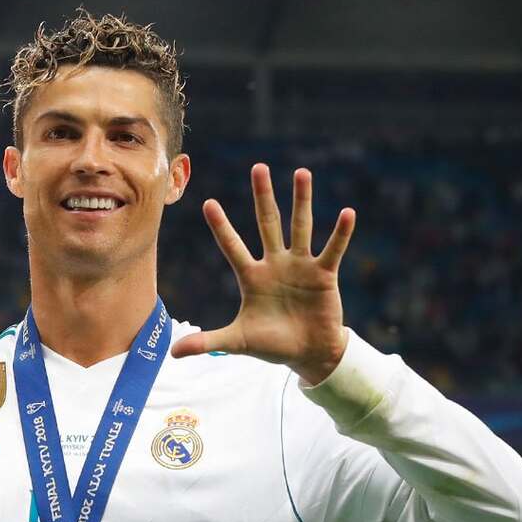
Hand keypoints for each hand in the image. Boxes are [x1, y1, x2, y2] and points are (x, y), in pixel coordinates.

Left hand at [171, 164, 354, 384]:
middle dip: (263, 197)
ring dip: (302, 201)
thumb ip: (208, 342)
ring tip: (302, 173)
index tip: (208, 203)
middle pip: (267, 223)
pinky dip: (340, 233)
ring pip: (300, 226)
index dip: (221, 227)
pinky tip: (348, 213)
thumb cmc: (272, 345)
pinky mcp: (324, 274)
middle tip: (259, 167)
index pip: (232, 246)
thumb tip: (174, 354)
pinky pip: (332, 249)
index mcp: (252, 277)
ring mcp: (300, 266)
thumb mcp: (238, 342)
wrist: (308, 354)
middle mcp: (275, 264)